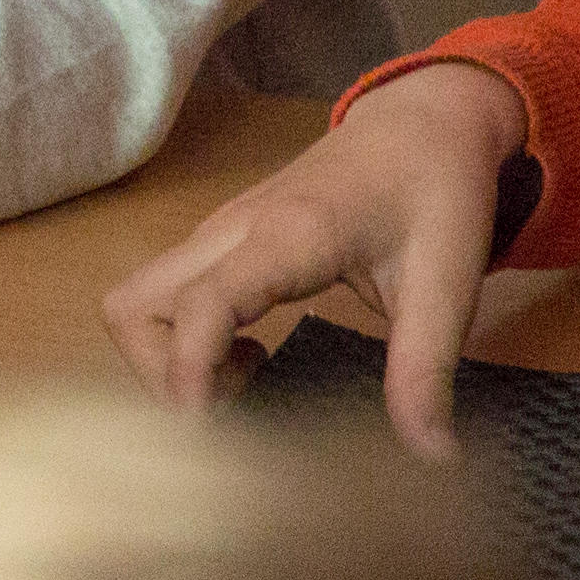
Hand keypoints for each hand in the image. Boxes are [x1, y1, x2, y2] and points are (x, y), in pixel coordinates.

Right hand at [100, 60, 529, 458]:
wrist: (423, 120)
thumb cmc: (435, 189)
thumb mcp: (447, 282)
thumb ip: (427, 370)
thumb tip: (434, 460)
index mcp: (288, 235)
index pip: (203, 305)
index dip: (188, 373)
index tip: (208, 434)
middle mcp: (232, 230)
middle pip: (133, 306)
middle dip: (160, 376)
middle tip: (231, 415)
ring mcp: (219, 231)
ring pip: (138, 301)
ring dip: (168, 360)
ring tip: (246, 384)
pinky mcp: (221, 238)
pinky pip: (165, 296)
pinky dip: (184, 342)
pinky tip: (253, 358)